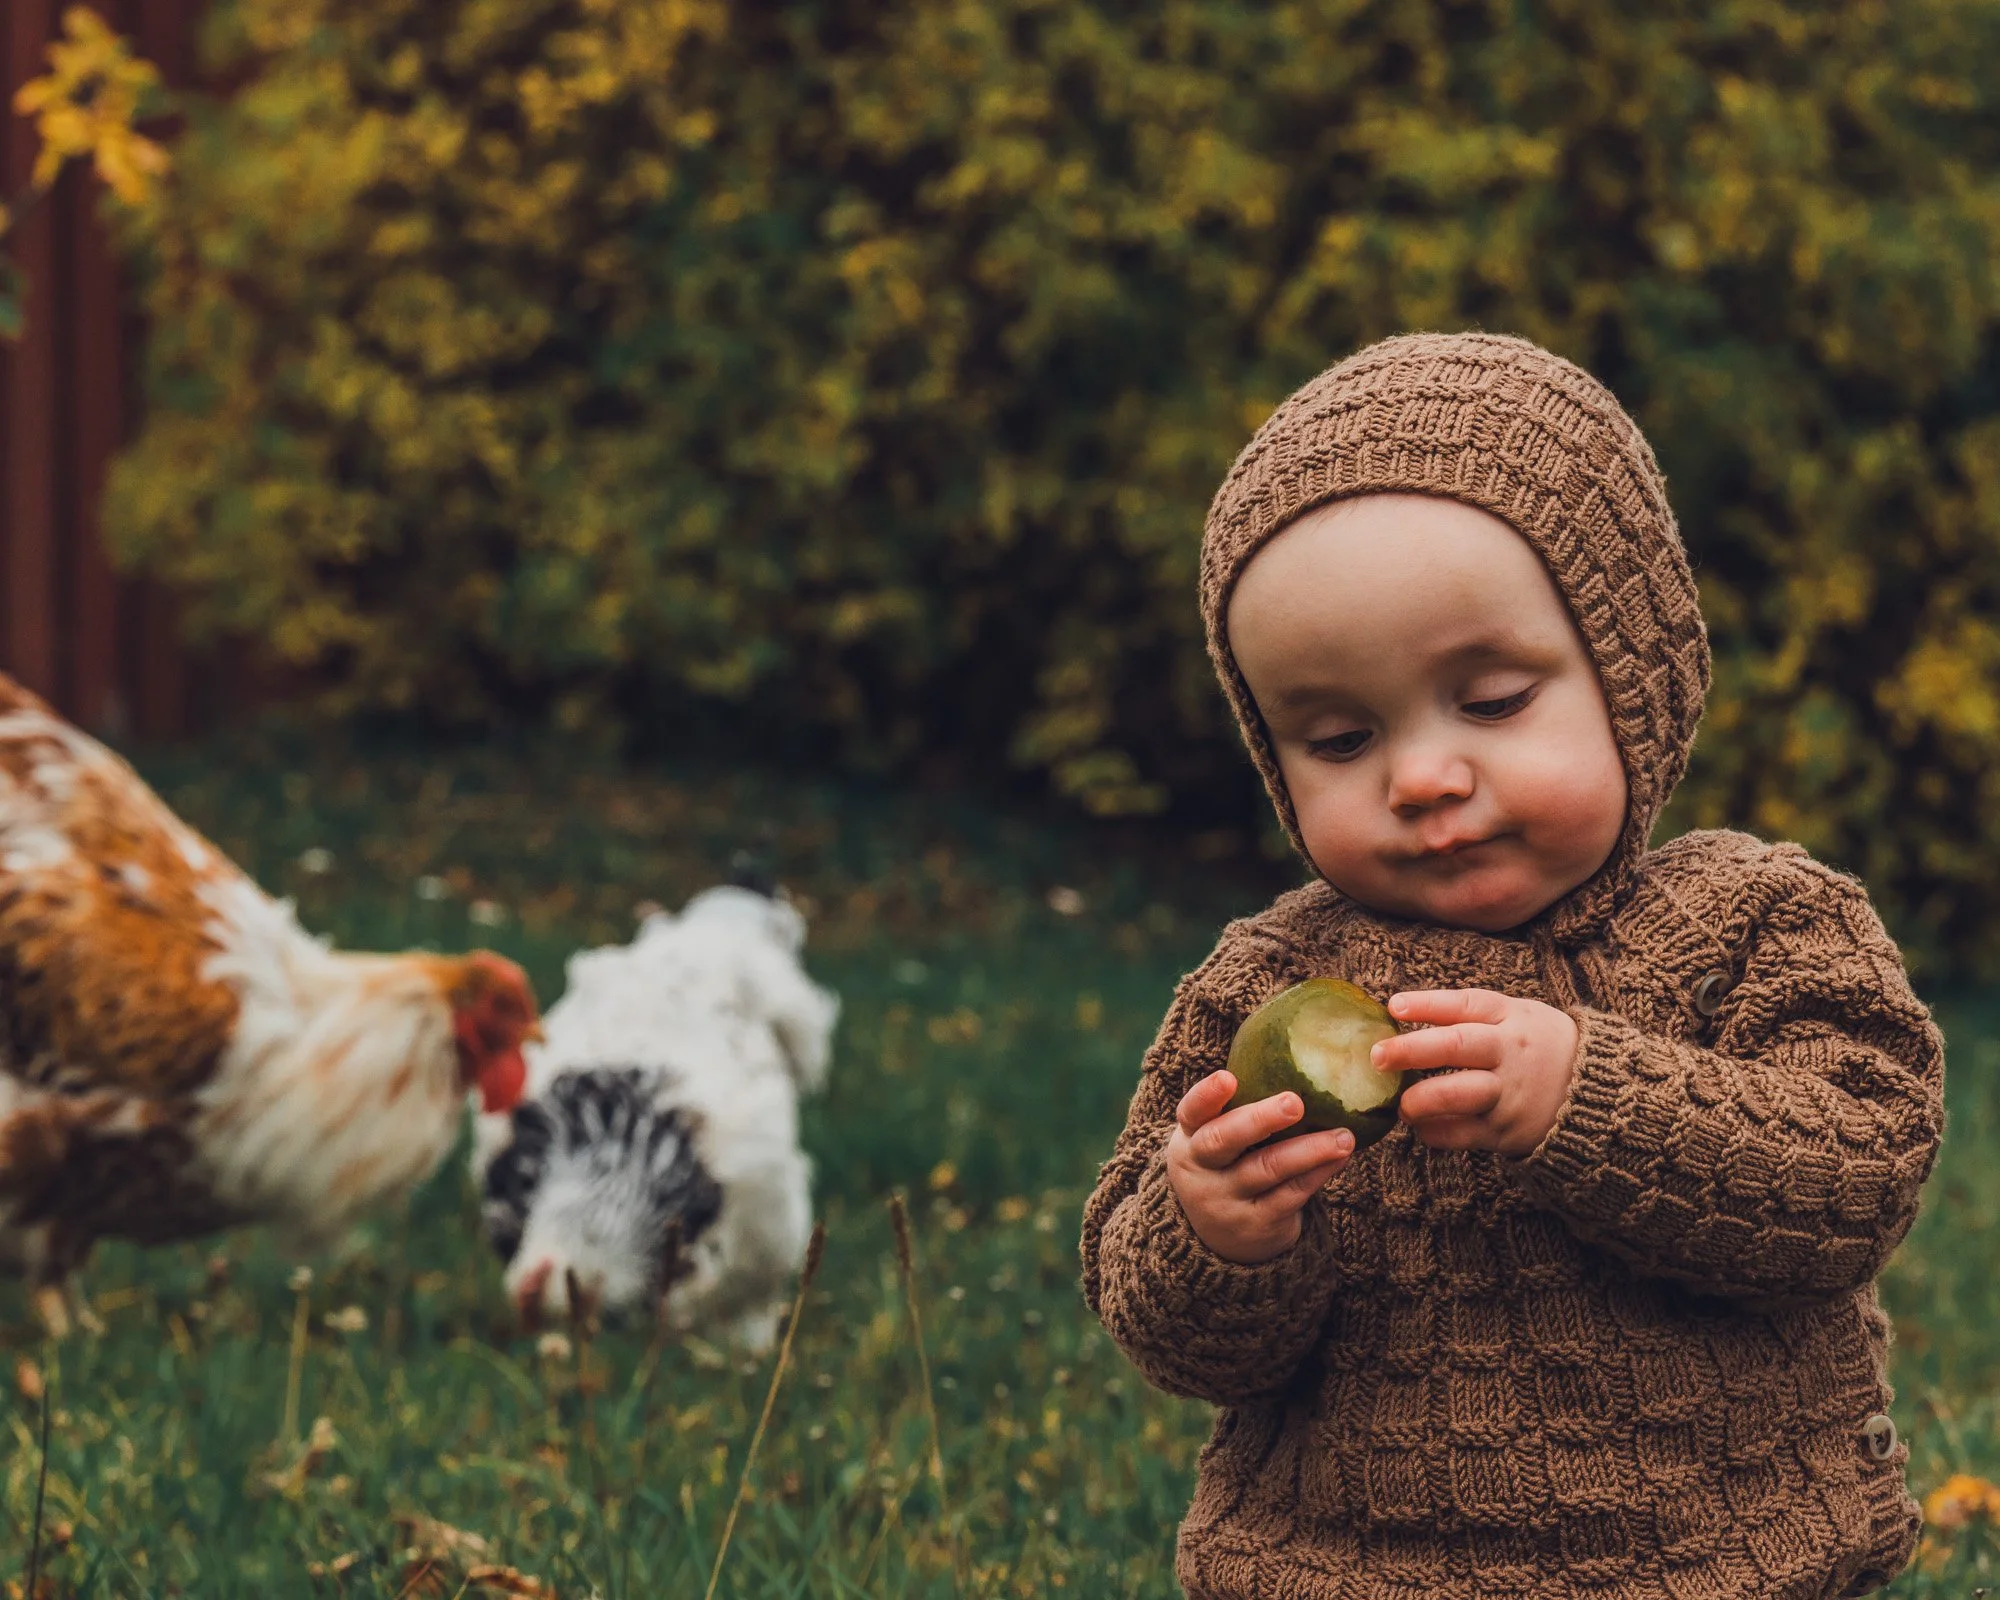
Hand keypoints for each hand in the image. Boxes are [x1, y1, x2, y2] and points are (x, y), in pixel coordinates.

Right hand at [1165, 1071, 1355, 1263]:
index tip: (1228, 1077)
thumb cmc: (1227, 1167)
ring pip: (1267, 1169)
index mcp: (1189, 1138)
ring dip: (1309, 1150)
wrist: (1219, 1241)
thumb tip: (1295, 1057)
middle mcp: (1200, 1170)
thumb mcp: (1215, 1140)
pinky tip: (1340, 1157)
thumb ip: (1238, 1109)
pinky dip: (1319, 1173)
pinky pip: (1292, 1194)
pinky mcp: (1256, 1224)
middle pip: (1223, 1141)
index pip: (1192, 1112)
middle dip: (1260, 1120)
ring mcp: (1226, 1201)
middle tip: (1295, 1102)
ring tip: (1343, 1136)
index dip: (1207, 1095)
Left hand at [1373, 988, 1578, 1155]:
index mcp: (1511, 1018)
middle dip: (1413, 1050)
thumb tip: (1401, 1012)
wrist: (1597, 1093)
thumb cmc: (1539, 1046)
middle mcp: (1510, 1052)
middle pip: (1458, 1046)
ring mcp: (1510, 1093)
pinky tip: (1420, 1126)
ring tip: (1401, 1104)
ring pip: (1460, 1093)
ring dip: (1422, 1099)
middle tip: (1378, 1056)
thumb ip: (1470, 1014)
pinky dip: (1436, 1131)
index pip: (1466, 1005)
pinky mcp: (1507, 1130)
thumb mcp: (1518, 1016)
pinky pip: (1463, 1133)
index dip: (1428, 1004)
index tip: (1394, 1007)